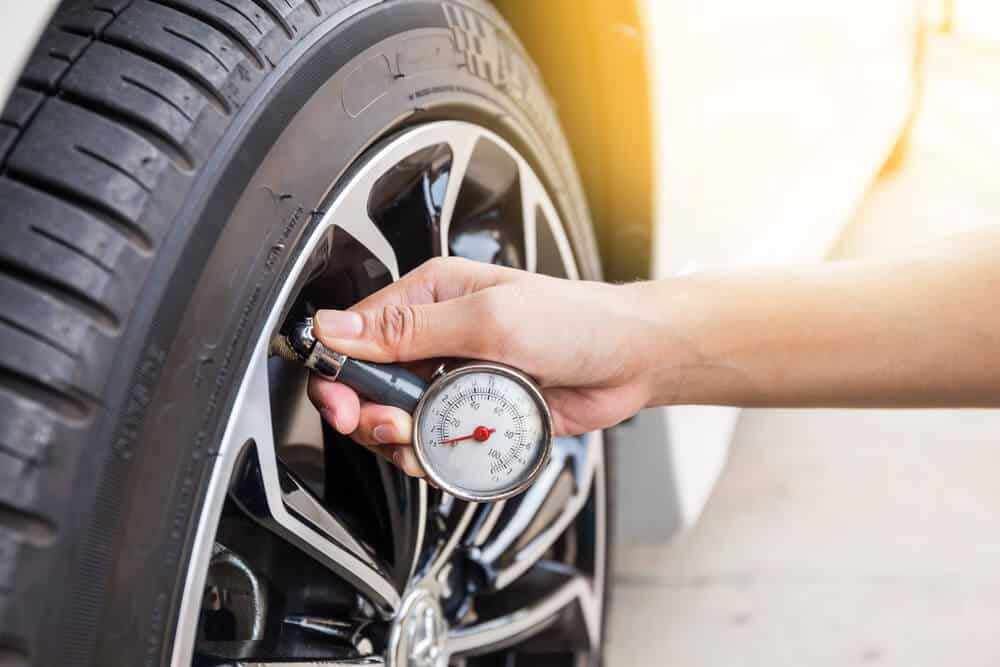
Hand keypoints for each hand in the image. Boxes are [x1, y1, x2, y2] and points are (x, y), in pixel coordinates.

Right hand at [307, 257, 663, 475]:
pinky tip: (451, 451)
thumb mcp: (489, 319)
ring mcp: (453, 377)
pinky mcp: (474, 412)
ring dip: (402, 439)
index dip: (339, 373)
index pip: (356, 333)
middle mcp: (435, 336)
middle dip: (370, 413)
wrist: (630, 359)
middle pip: (369, 384)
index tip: (344, 404)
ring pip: (398, 420)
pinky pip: (434, 442)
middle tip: (392, 426)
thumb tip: (339, 328)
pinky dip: (434, 455)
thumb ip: (411, 329)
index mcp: (430, 296)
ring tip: (426, 439)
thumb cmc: (575, 321)